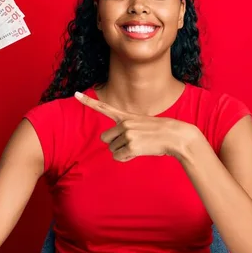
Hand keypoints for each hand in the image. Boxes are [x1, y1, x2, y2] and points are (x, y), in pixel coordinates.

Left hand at [75, 91, 200, 161]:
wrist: (176, 136)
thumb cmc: (160, 132)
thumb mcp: (142, 124)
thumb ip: (126, 129)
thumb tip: (115, 146)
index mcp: (126, 116)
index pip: (104, 107)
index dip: (88, 102)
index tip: (75, 94)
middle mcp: (124, 124)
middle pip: (105, 139)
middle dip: (114, 144)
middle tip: (130, 143)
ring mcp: (128, 135)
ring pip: (112, 150)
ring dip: (123, 152)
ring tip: (139, 146)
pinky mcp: (131, 146)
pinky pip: (119, 157)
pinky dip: (126, 158)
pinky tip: (138, 153)